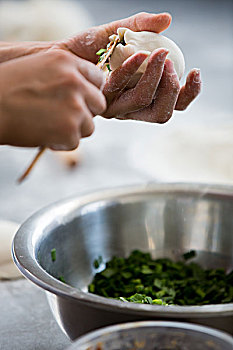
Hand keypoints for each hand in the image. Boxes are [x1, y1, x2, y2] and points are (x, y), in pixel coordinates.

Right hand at [0, 50, 105, 148]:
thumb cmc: (7, 89)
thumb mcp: (39, 67)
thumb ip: (67, 76)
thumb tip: (86, 91)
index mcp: (67, 61)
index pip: (98, 78)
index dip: (89, 92)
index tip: (80, 100)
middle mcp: (75, 81)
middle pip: (99, 104)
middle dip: (85, 112)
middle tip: (64, 116)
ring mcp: (74, 106)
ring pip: (89, 125)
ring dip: (72, 129)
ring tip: (48, 124)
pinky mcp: (69, 129)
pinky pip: (75, 142)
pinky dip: (60, 143)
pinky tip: (43, 134)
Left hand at [61, 12, 200, 122]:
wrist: (60, 56)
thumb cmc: (90, 47)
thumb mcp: (118, 31)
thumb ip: (141, 25)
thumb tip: (167, 20)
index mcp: (144, 97)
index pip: (174, 105)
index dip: (189, 93)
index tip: (196, 71)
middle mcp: (131, 108)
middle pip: (163, 112)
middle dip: (172, 87)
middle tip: (170, 62)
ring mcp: (116, 108)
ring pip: (144, 104)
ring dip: (156, 79)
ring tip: (158, 55)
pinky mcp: (101, 102)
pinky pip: (122, 91)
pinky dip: (133, 71)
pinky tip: (137, 54)